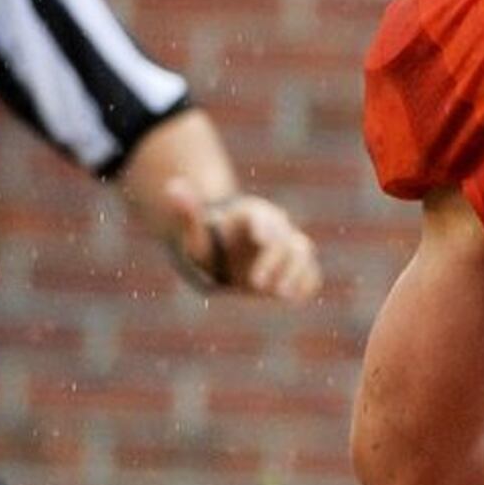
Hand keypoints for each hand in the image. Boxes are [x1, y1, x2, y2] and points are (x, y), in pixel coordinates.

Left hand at [167, 178, 322, 300]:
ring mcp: (289, 249)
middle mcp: (276, 229)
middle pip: (285, 238)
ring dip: (296, 273)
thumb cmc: (209, 243)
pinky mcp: (297, 270)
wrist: (226, 254)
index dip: (264, 226)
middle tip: (255, 284)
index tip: (260, 239)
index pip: (262, 217)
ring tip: (281, 295)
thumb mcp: (193, 232)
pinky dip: (305, 284)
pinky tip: (292, 298)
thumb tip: (173, 187)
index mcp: (253, 215)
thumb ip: (187, 213)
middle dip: (275, 260)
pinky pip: (310, 274)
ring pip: (303, 253)